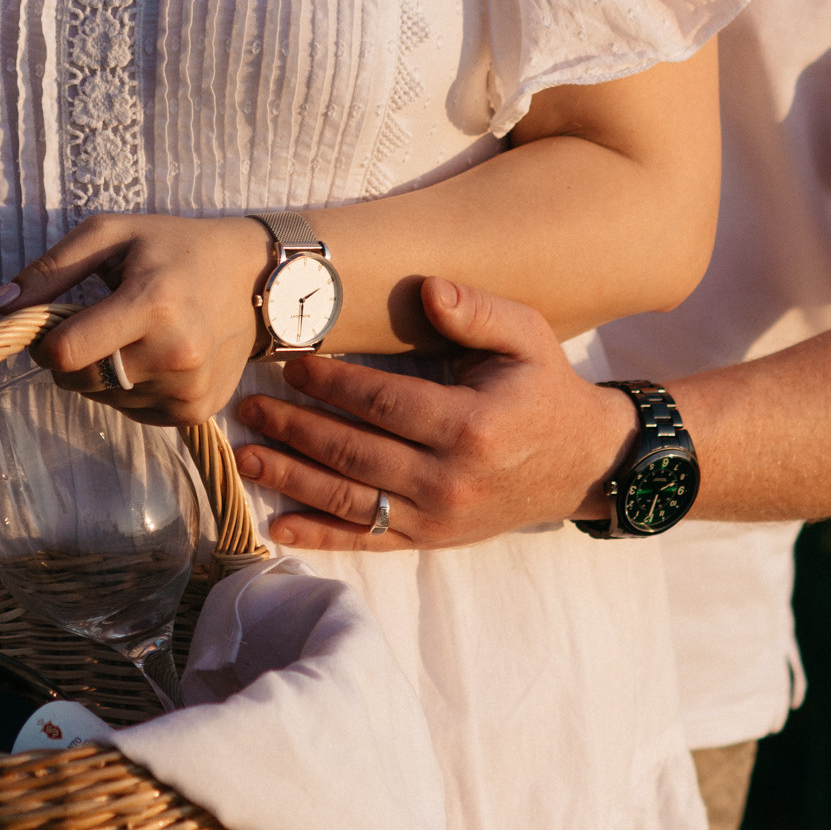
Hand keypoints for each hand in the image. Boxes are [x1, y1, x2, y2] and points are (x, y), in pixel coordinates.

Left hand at [0, 214, 269, 423]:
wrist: (255, 278)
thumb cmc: (175, 248)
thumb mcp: (111, 236)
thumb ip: (49, 271)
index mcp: (151, 304)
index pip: (66, 353)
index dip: (46, 342)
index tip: (55, 324)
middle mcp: (174, 355)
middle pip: (80, 382)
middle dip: (73, 358)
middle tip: (98, 323)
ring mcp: (189, 389)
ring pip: (105, 400)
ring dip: (103, 375)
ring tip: (135, 335)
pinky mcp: (197, 412)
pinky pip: (135, 413)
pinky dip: (131, 390)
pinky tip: (155, 357)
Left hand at [233, 277, 636, 550]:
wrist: (584, 462)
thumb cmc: (546, 389)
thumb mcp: (527, 336)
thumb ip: (476, 310)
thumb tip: (426, 289)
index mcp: (471, 424)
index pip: (382, 403)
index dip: (331, 385)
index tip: (292, 365)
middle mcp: (450, 478)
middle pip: (354, 453)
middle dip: (295, 429)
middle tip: (249, 408)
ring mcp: (440, 516)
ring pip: (350, 500)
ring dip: (291, 478)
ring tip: (246, 455)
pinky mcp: (434, 538)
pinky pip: (370, 540)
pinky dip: (321, 536)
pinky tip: (278, 524)